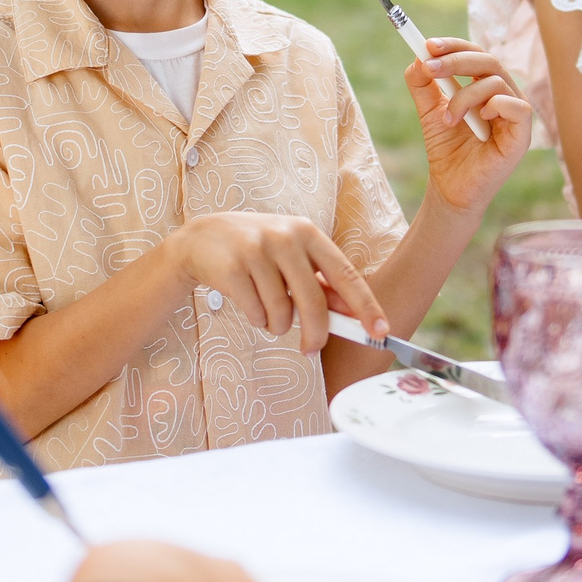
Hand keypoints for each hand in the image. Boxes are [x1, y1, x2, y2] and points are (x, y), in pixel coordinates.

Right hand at [172, 212, 386, 351]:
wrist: (201, 239)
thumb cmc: (257, 252)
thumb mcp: (292, 257)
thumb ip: (321, 282)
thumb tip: (353, 315)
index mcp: (307, 232)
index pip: (345, 274)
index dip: (365, 306)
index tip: (380, 332)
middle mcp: (285, 237)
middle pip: (314, 301)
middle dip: (316, 333)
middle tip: (311, 348)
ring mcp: (256, 250)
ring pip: (282, 312)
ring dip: (278, 325)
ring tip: (268, 313)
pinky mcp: (232, 268)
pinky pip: (256, 313)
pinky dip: (256, 319)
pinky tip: (248, 303)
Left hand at [405, 38, 534, 213]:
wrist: (450, 188)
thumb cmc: (446, 148)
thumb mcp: (429, 110)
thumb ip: (422, 84)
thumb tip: (418, 58)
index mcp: (485, 85)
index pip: (475, 53)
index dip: (454, 45)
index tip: (428, 45)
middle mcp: (504, 94)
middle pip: (488, 60)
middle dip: (455, 60)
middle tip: (429, 67)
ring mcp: (516, 114)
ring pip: (495, 82)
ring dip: (464, 97)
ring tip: (448, 120)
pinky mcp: (523, 134)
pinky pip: (516, 106)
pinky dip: (494, 105)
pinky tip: (479, 119)